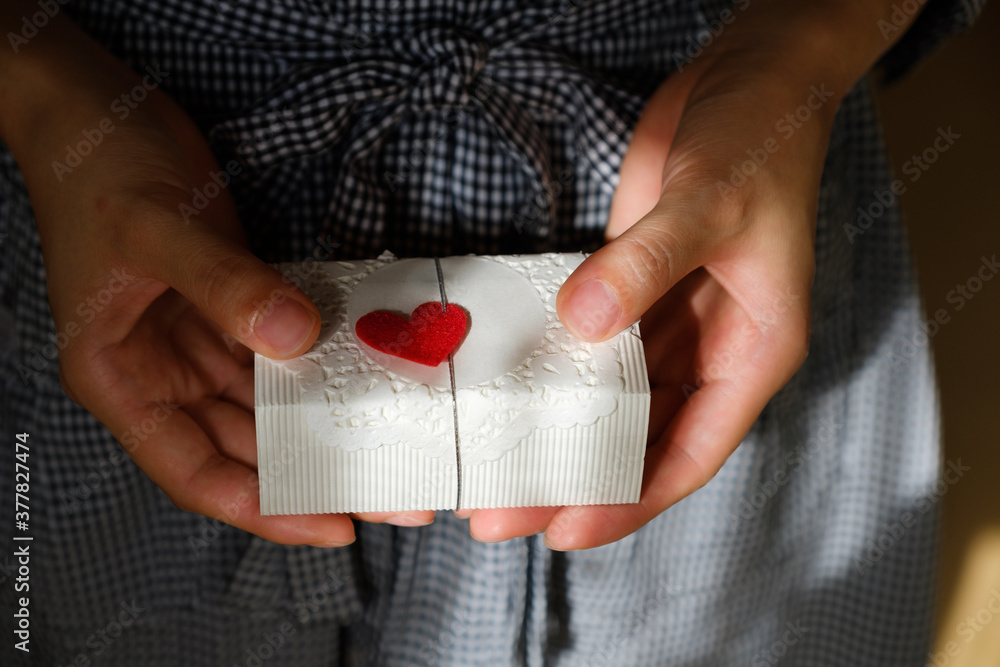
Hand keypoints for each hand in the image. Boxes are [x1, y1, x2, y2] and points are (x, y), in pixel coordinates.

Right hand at [1, 9, 432, 544]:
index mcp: (121, 379)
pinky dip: (321, 370)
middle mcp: (162, 374)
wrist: (98, 109)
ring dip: (324, 428)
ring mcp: (198, 342)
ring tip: (392, 448)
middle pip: (243, 450)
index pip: (195, 471)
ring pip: (268, 408)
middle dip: (313, 475)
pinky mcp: (232, 307)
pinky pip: (282, 355)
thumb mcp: (156, 227)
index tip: (333, 524)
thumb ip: (224, 285)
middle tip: (392, 493)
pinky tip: (368, 381)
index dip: (262, 508)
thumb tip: (296, 338)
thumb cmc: (102, 168)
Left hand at [466, 1, 911, 548]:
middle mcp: (713, 347)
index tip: (567, 532)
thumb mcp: (713, 202)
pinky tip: (512, 396)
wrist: (752, 76)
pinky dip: (558, 375)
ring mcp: (671, 317)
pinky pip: (594, 348)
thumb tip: (582, 321)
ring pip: (613, 401)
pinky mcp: (635, 285)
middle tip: (501, 514)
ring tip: (495, 468)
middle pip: (641, 437)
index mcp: (755, 351)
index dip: (632, 500)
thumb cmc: (761, 139)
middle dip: (577, 479)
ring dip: (561, 434)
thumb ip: (648, 263)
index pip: (691, 452)